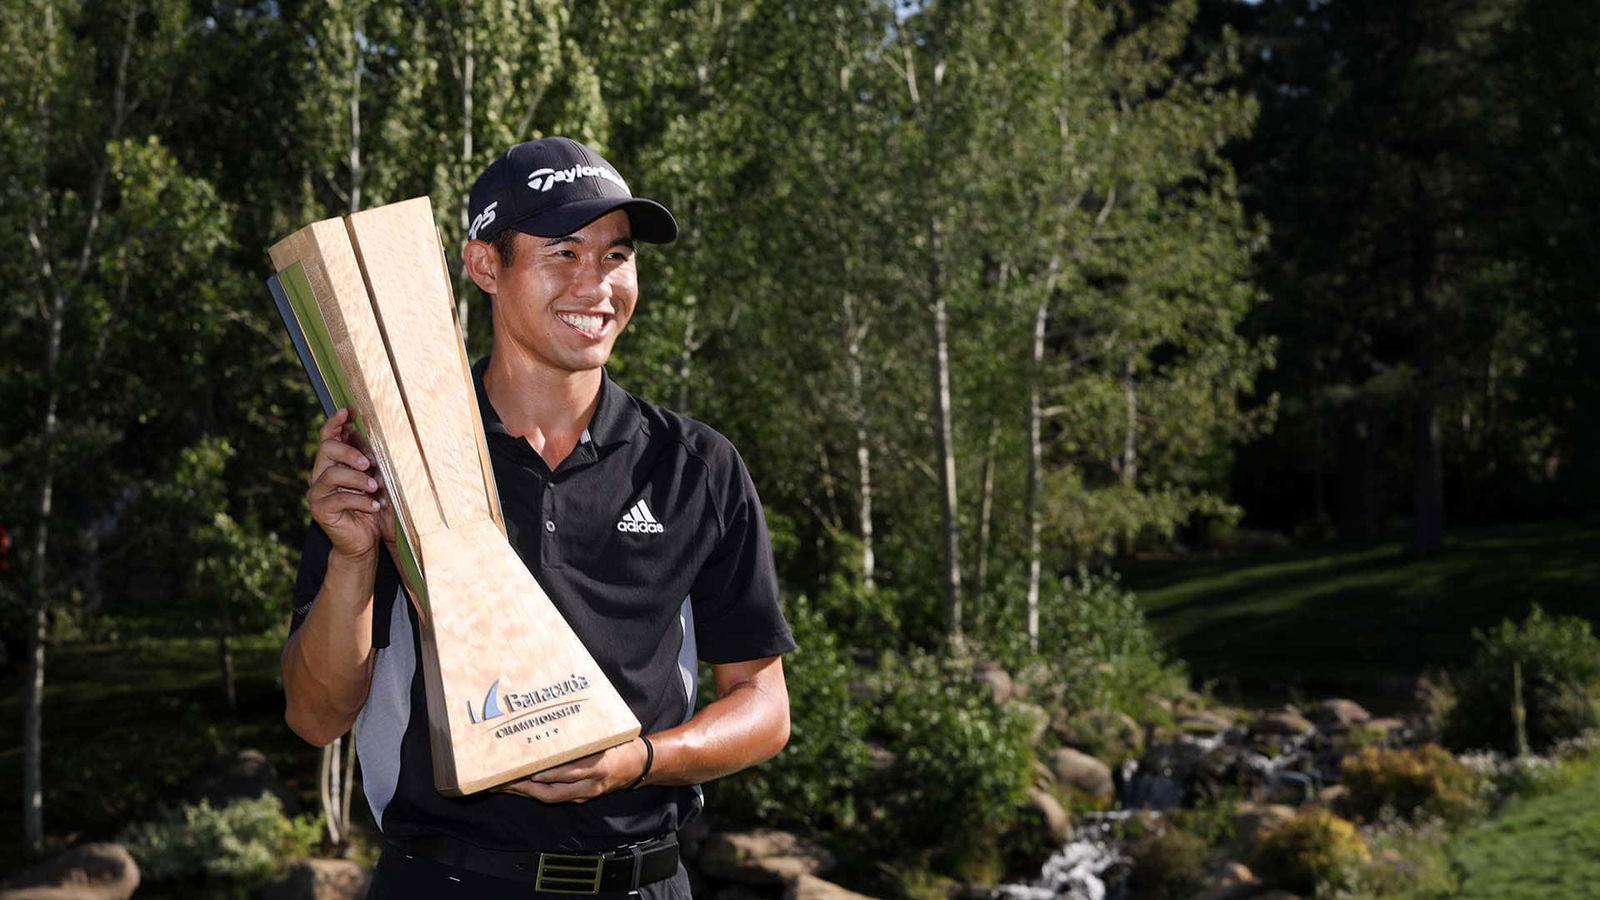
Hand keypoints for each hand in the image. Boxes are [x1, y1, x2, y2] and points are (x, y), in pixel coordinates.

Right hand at [306, 408, 394, 561]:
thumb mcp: (374, 481)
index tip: (347, 411)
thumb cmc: (371, 508)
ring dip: (357, 479)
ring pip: (331, 474)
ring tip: (375, 487)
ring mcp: (317, 493)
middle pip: (326, 450)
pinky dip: (360, 501)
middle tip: (369, 462)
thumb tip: (375, 437)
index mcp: (332, 464)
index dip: (335, 423)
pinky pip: (338, 499)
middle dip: (349, 452)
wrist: (364, 541)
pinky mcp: (319, 510)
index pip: (328, 437)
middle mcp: (320, 476)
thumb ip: (370, 462)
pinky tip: (374, 506)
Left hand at [497, 738, 648, 803]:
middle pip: (554, 792)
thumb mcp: (608, 737)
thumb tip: (559, 725)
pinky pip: (557, 797)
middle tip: (506, 781)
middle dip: (528, 789)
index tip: (530, 771)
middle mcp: (590, 785)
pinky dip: (539, 792)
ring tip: (507, 785)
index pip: (570, 773)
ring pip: (553, 798)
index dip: (549, 774)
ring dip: (528, 793)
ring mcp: (586, 794)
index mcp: (598, 767)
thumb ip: (587, 737)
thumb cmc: (622, 746)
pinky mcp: (582, 798)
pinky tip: (524, 787)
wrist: (639, 765)